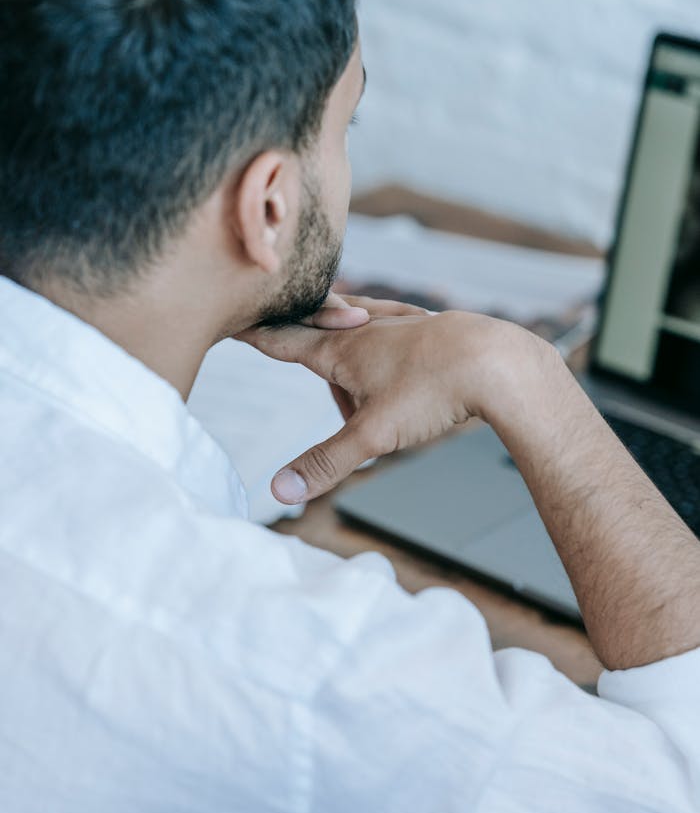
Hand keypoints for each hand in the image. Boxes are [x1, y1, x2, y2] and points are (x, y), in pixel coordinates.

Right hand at [238, 296, 535, 502]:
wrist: (498, 361)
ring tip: (362, 400)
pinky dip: (379, 331)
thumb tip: (279, 492)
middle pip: (316, 336)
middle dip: (299, 346)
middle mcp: (365, 327)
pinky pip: (390, 322)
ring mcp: (397, 323)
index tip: (228, 320)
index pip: (283, 340)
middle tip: (292, 355)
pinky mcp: (427, 326)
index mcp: (342, 349)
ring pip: (353, 328)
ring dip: (345, 358)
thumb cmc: (435, 390)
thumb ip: (325, 462)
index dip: (253, 334)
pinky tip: (390, 331)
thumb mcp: (373, 435)